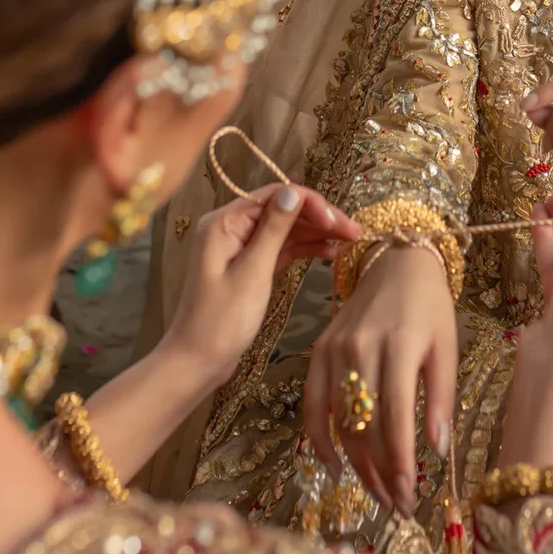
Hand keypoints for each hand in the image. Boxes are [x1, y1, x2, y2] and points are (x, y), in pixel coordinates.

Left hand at [165, 185, 360, 392]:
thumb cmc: (221, 320)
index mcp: (224, 222)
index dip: (310, 203)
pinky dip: (304, 249)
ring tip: (351, 240)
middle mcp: (230, 227)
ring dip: (316, 232)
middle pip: (282, 209)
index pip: (275, 195)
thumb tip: (294, 192)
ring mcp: (239, 246)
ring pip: (285, 229)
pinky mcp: (248, 265)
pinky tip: (329, 252)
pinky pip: (280, 248)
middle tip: (355, 231)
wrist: (197, 361)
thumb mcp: (252, 272)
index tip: (337, 222)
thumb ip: (274, 230)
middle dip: (319, 217)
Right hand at [304, 245, 457, 515]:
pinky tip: (334, 466)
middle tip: (397, 505)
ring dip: (356, 465)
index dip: (401, 462)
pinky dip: (318, 438)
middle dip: (381, 473)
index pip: (397, 416)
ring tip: (376, 493)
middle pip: (365, 425)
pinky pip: (312, 402)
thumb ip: (443, 397)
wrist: (397, 262)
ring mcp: (336, 349)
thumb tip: (437, 449)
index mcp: (402, 345)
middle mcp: (363, 347)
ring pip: (339, 420)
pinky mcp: (319, 350)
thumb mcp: (448, 347)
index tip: (411, 497)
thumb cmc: (431, 308)